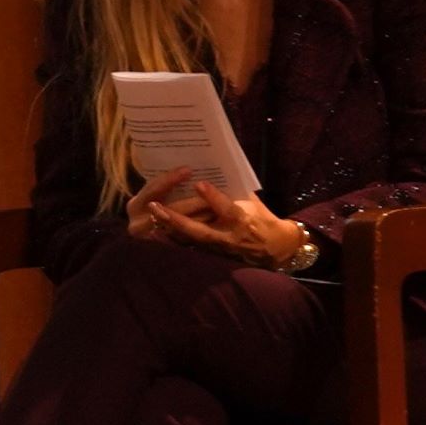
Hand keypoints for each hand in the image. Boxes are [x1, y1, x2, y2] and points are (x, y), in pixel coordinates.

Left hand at [134, 174, 300, 262]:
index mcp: (243, 220)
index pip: (227, 209)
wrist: (274, 248)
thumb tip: (214, 171)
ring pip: (190, 239)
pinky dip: (173, 236)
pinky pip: (189, 245)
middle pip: (199, 230)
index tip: (199, 184)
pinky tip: (155, 227)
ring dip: (169, 228)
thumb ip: (233, 190)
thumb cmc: (262, 218)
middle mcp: (228, 236)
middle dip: (176, 218)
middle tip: (155, 206)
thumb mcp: (253, 202)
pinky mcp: (212, 253)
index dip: (213, 197)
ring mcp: (218, 248)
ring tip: (151, 215)